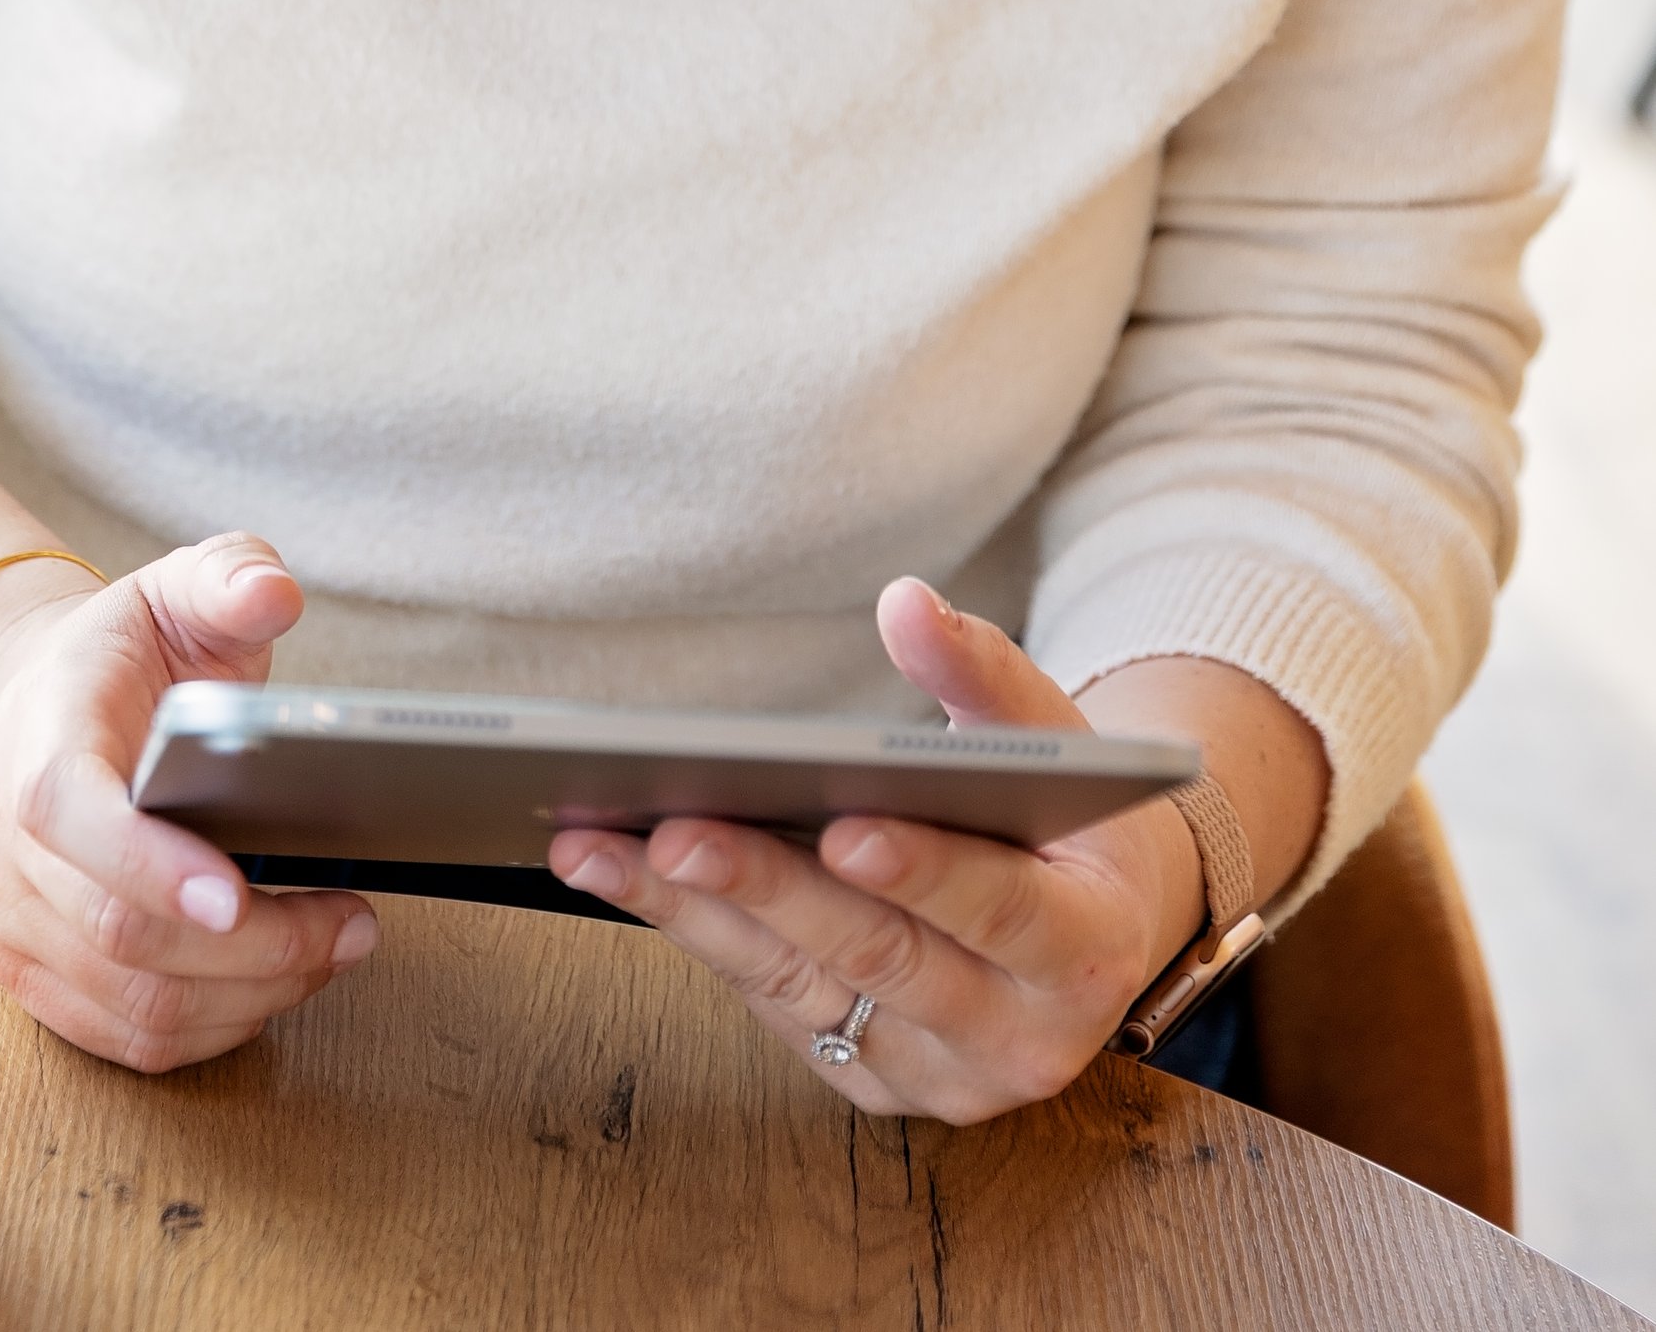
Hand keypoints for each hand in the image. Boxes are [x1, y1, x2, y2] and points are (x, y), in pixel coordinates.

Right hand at [0, 531, 379, 1073]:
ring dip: (249, 996)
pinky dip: (213, 1028)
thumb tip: (273, 593)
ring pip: (133, 1004)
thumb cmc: (117, 659)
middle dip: (253, 946)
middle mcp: (8, 850)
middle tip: (349, 924)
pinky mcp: (35, 980)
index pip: (70, 818)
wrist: (33, 709)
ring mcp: (13, 926)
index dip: (151, 867)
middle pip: (121, 935)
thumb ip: (227, 577)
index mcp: (36, 747)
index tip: (238, 893)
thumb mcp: (173, 590)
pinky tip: (272, 984)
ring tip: (331, 949)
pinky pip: (127, 1039)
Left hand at [547, 579, 1206, 1122]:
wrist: (1086, 937)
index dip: (922, 871)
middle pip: (878, 956)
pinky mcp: (870, 1081)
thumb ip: (983, 673)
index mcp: (1082, 949)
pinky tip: (627, 876)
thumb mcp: (1052, 738)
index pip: (998, 910)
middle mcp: (1015, 1036)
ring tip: (598, 846)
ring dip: (693, 915)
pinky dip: (700, 935)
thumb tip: (907, 602)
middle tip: (674, 830)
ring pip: (801, 989)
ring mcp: (936, 1073)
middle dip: (768, 889)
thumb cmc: (1067, 822)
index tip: (843, 827)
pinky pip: (776, 1006)